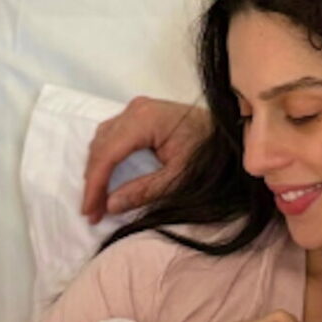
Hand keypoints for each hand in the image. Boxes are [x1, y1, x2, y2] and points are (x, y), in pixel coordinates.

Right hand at [82, 96, 209, 221]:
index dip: (95, 184)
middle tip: (93, 212)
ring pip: (104, 139)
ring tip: (98, 199)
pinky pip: (113, 135)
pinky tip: (107, 179)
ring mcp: (137, 109)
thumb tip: (110, 205)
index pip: (108, 153)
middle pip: (101, 145)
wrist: (231, 131)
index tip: (89, 212)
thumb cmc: (210, 153)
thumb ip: (144, 191)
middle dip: (94, 180)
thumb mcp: (180, 177)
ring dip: (98, 169)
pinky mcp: (141, 114)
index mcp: (145, 119)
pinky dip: (107, 158)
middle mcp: (136, 109)